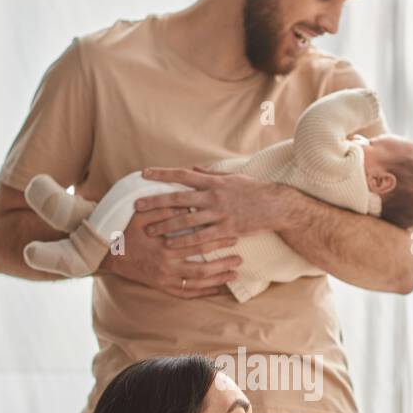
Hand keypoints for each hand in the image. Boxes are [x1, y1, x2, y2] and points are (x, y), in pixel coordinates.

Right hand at [98, 203, 242, 298]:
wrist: (108, 254)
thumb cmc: (127, 232)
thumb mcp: (142, 215)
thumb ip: (165, 209)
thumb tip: (189, 203)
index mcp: (164, 248)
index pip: (198, 245)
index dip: (217, 241)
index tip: (233, 235)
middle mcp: (166, 268)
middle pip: (202, 269)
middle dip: (223, 264)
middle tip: (239, 259)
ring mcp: (164, 280)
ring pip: (197, 284)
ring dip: (217, 280)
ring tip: (233, 275)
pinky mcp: (162, 288)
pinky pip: (187, 294)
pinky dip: (203, 293)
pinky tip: (217, 290)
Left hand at [132, 166, 297, 247]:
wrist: (275, 205)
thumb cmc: (254, 190)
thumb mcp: (232, 177)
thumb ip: (211, 174)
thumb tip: (194, 168)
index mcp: (213, 181)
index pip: (182, 175)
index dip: (162, 174)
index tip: (144, 173)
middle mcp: (213, 196)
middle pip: (178, 198)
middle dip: (156, 201)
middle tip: (137, 205)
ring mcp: (219, 213)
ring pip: (186, 220)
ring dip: (165, 225)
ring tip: (148, 230)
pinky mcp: (226, 229)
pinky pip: (201, 237)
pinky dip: (184, 241)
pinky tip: (170, 245)